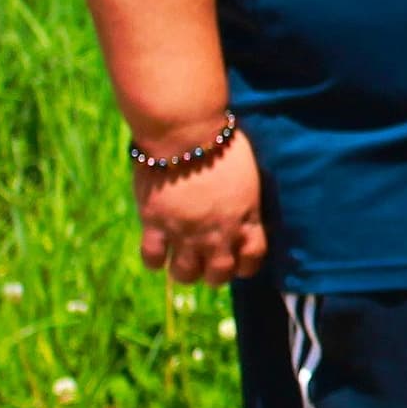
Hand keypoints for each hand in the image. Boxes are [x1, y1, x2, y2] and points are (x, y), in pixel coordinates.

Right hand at [133, 128, 267, 283]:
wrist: (185, 133)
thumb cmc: (221, 142)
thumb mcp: (247, 173)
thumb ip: (245, 199)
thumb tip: (243, 208)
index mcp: (245, 217)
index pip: (253, 258)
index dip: (245, 265)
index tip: (238, 262)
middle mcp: (218, 232)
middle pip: (219, 274)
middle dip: (214, 274)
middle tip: (206, 265)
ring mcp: (186, 232)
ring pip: (185, 274)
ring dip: (184, 272)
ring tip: (180, 263)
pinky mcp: (156, 225)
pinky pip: (153, 258)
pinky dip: (154, 260)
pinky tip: (157, 250)